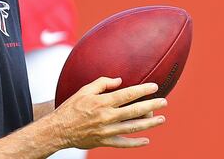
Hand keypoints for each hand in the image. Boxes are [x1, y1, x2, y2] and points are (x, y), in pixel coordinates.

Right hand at [49, 77, 166, 148]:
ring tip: (162, 119)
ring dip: (150, 123)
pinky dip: (136, 143)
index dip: (143, 90)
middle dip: (152, 105)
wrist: (59, 129)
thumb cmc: (70, 108)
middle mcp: (106, 116)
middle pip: (135, 110)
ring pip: (133, 127)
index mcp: (102, 102)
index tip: (154, 87)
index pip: (127, 94)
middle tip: (164, 102)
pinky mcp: (105, 142)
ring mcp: (107, 130)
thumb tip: (119, 80)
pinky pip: (124, 143)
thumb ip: (101, 83)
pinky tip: (146, 140)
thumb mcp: (83, 91)